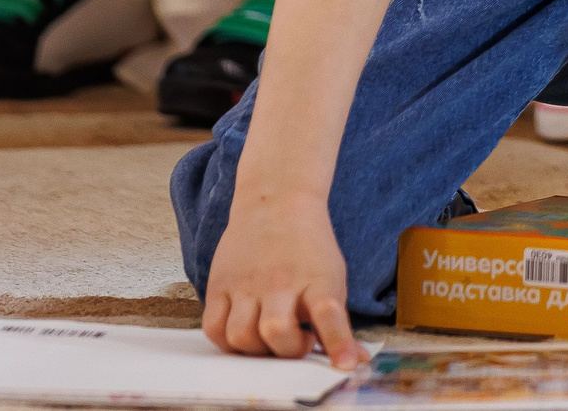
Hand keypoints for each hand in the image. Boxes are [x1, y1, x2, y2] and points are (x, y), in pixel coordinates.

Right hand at [202, 193, 362, 367]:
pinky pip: (213, 328)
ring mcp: (246, 284)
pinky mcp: (219, 285)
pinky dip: (227, 343)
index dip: (338, 342)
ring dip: (256, 351)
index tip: (345, 365)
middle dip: (287, 351)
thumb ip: (337, 322)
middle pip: (276, 331)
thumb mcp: (332, 278)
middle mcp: (280, 282)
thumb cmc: (308, 248)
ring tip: (271, 339)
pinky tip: (245, 335)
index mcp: (318, 279)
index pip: (329, 313)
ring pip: (241, 336)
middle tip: (299, 342)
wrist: (276, 202)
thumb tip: (353, 362)